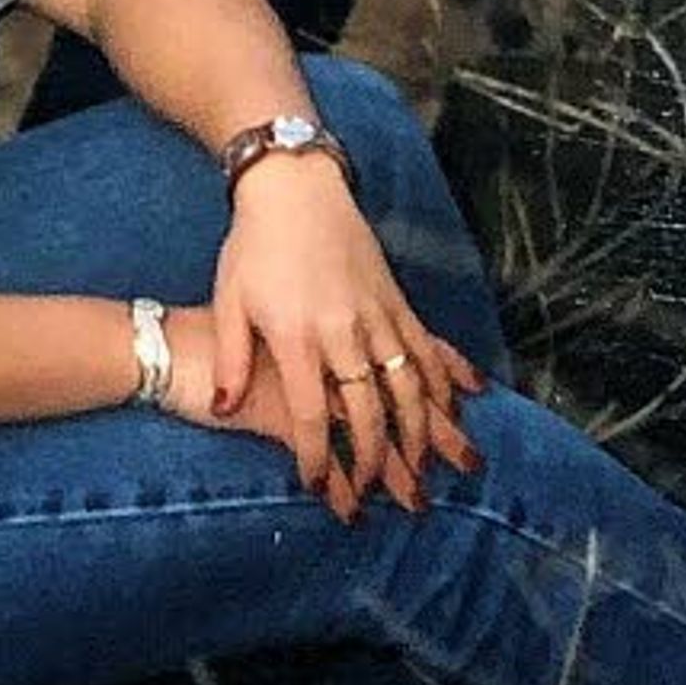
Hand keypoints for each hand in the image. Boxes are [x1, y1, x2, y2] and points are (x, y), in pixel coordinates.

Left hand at [201, 152, 485, 514]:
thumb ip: (232, 359)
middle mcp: (344, 331)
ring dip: (423, 433)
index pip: (309, 412)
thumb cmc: (253, 246)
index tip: (321, 489)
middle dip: (379, 459)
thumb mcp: (228, 300)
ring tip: (429, 470)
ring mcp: (377, 316)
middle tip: (387, 497)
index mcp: (297, 335)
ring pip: (410, 386)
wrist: (294, 188)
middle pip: (369, 410)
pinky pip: (429, 349)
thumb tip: (224, 411)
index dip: (318, 456)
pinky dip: (448, 381)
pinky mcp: (397, 300)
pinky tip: (461, 406)